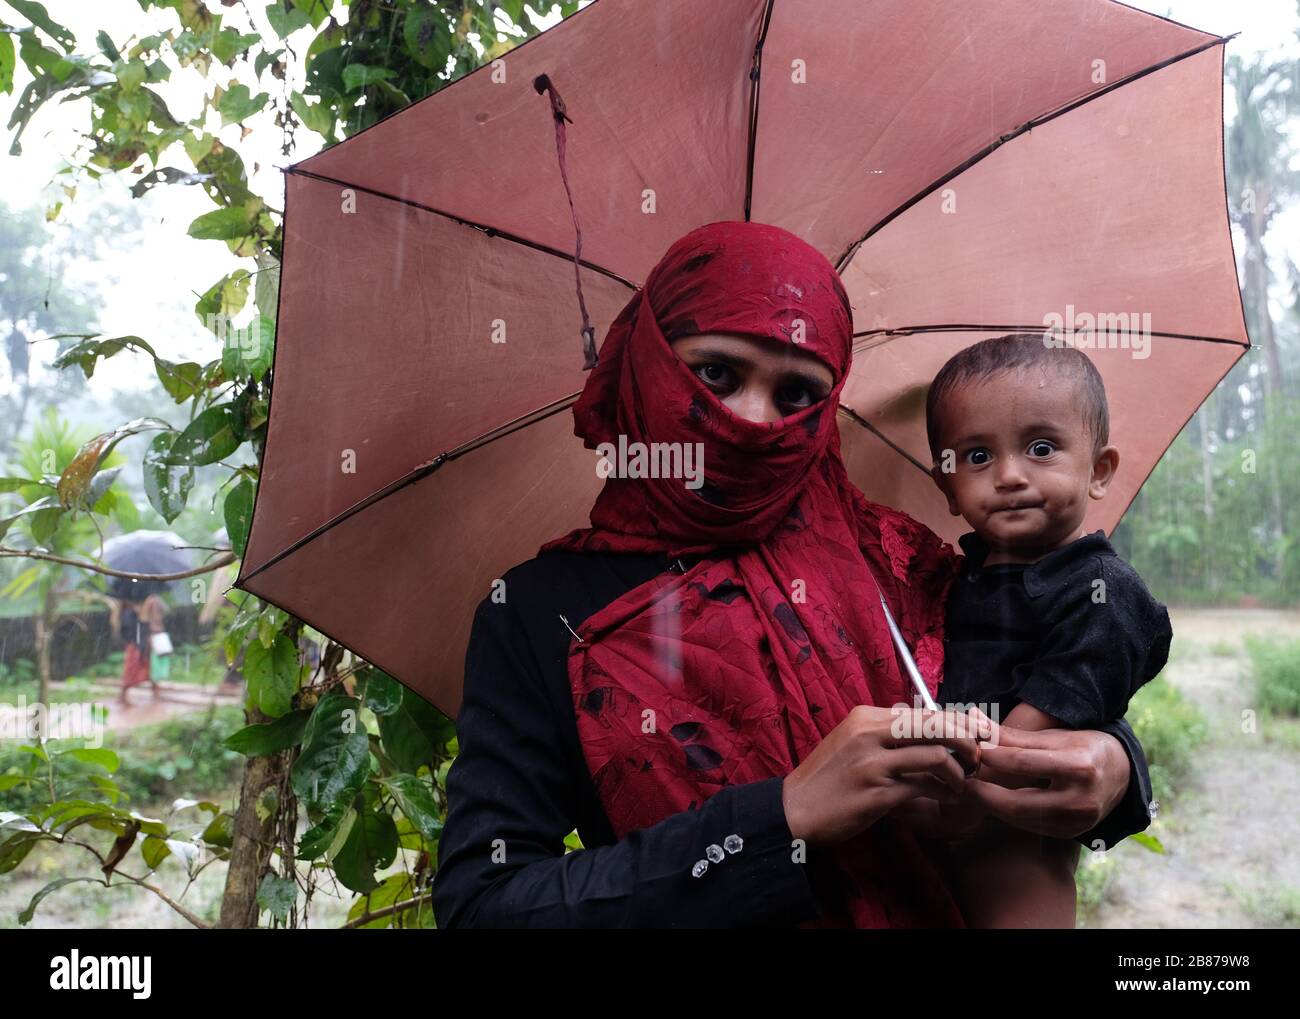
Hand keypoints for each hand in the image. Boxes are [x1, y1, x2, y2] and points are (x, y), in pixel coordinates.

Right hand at [781, 705, 991, 847]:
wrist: (794, 809)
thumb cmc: (825, 778)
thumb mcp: (849, 741)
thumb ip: (882, 732)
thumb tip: (918, 722)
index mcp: (864, 717)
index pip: (922, 712)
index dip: (953, 723)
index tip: (970, 736)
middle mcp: (869, 734)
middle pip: (934, 725)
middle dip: (964, 739)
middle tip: (977, 755)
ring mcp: (873, 763)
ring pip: (935, 755)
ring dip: (959, 770)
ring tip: (962, 781)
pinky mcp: (878, 793)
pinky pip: (925, 786)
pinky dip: (945, 791)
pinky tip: (950, 797)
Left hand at [963, 725, 1130, 838]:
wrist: (1121, 774)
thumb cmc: (1082, 747)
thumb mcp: (1053, 736)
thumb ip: (1012, 734)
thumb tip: (972, 717)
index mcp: (1079, 765)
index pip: (1023, 762)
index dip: (992, 756)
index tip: (970, 751)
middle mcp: (1081, 798)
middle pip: (1019, 802)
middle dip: (984, 794)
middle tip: (961, 782)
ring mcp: (1077, 821)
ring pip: (1021, 819)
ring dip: (992, 807)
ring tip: (971, 791)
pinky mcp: (1070, 834)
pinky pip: (1031, 827)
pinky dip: (1009, 815)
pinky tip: (993, 803)